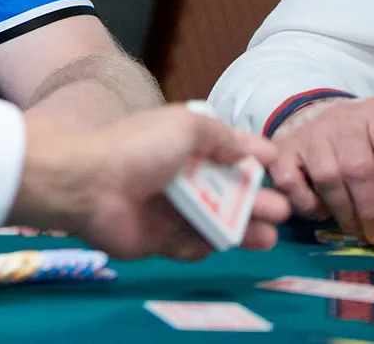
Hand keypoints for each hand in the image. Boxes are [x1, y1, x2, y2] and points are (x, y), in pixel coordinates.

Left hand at [9, 105, 290, 260]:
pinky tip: (222, 244)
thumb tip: (253, 147)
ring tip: (268, 236)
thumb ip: (221, 137)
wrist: (89, 185)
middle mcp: (177, 176)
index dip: (250, 157)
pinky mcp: (158, 240)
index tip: (276, 164)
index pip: (224, 150)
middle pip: (225, 191)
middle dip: (255, 201)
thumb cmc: (139, 148)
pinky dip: (204, 245)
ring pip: (213, 222)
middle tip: (283, 211)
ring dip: (242, 229)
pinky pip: (189, 246)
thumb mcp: (186, 127)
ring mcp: (168, 209)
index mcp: (182, 143)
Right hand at [270, 96, 373, 244]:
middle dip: (371, 209)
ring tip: (354, 228)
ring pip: (327, 177)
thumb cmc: (363, 141)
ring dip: (343, 211)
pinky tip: (321, 211)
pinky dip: (307, 204)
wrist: (316, 114)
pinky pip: (291, 183)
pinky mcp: (282, 147)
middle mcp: (343, 118)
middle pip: (358, 169)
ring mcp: (309, 132)